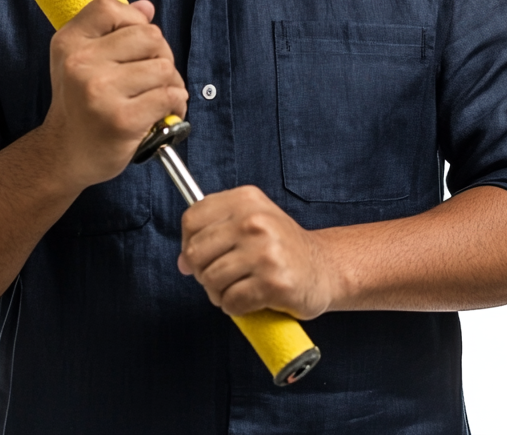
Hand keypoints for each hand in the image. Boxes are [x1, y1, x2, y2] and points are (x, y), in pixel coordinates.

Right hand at [45, 0, 187, 190]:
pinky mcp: (122, 119)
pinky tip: (165, 112)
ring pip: (164, 67)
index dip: (134, 21)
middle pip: (150, 36)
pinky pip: (169, 96)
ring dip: (172, 83)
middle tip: (152, 75)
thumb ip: (112, 29)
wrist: (65, 154)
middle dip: (161, 54)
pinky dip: (176, 104)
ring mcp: (100, 91)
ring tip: (159, 96)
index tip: (134, 44)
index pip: (110, 8)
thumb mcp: (81, 59)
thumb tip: (146, 7)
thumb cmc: (80, 103)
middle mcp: (80, 63)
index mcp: (69, 42)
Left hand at [177, 186, 334, 319]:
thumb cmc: (281, 247)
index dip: (188, 243)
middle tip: (222, 276)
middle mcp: (255, 221)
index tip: (201, 255)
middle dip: (202, 272)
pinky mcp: (274, 282)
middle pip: (195, 252)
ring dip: (219, 293)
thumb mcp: (250, 222)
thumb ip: (213, 232)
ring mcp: (265, 251)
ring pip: (211, 280)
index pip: (192, 219)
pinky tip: (251, 299)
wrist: (324, 268)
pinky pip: (231, 302)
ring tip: (238, 287)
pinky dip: (235, 307)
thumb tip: (182, 261)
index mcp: (246, 199)